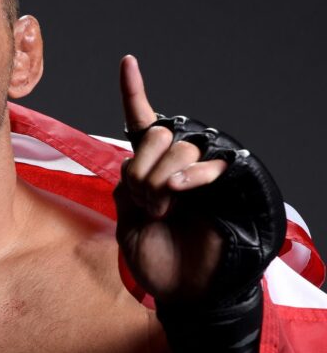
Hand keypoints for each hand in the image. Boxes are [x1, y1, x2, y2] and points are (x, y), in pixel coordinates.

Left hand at [114, 55, 228, 301]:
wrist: (184, 290)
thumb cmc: (155, 258)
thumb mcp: (127, 221)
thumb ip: (129, 186)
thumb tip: (142, 161)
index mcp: (147, 169)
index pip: (140, 124)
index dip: (134, 92)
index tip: (128, 61)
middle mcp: (173, 165)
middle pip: (157, 134)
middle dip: (143, 168)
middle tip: (148, 203)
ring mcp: (199, 174)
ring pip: (179, 147)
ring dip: (162, 178)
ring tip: (163, 208)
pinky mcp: (225, 184)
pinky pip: (209, 163)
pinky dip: (191, 173)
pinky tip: (180, 189)